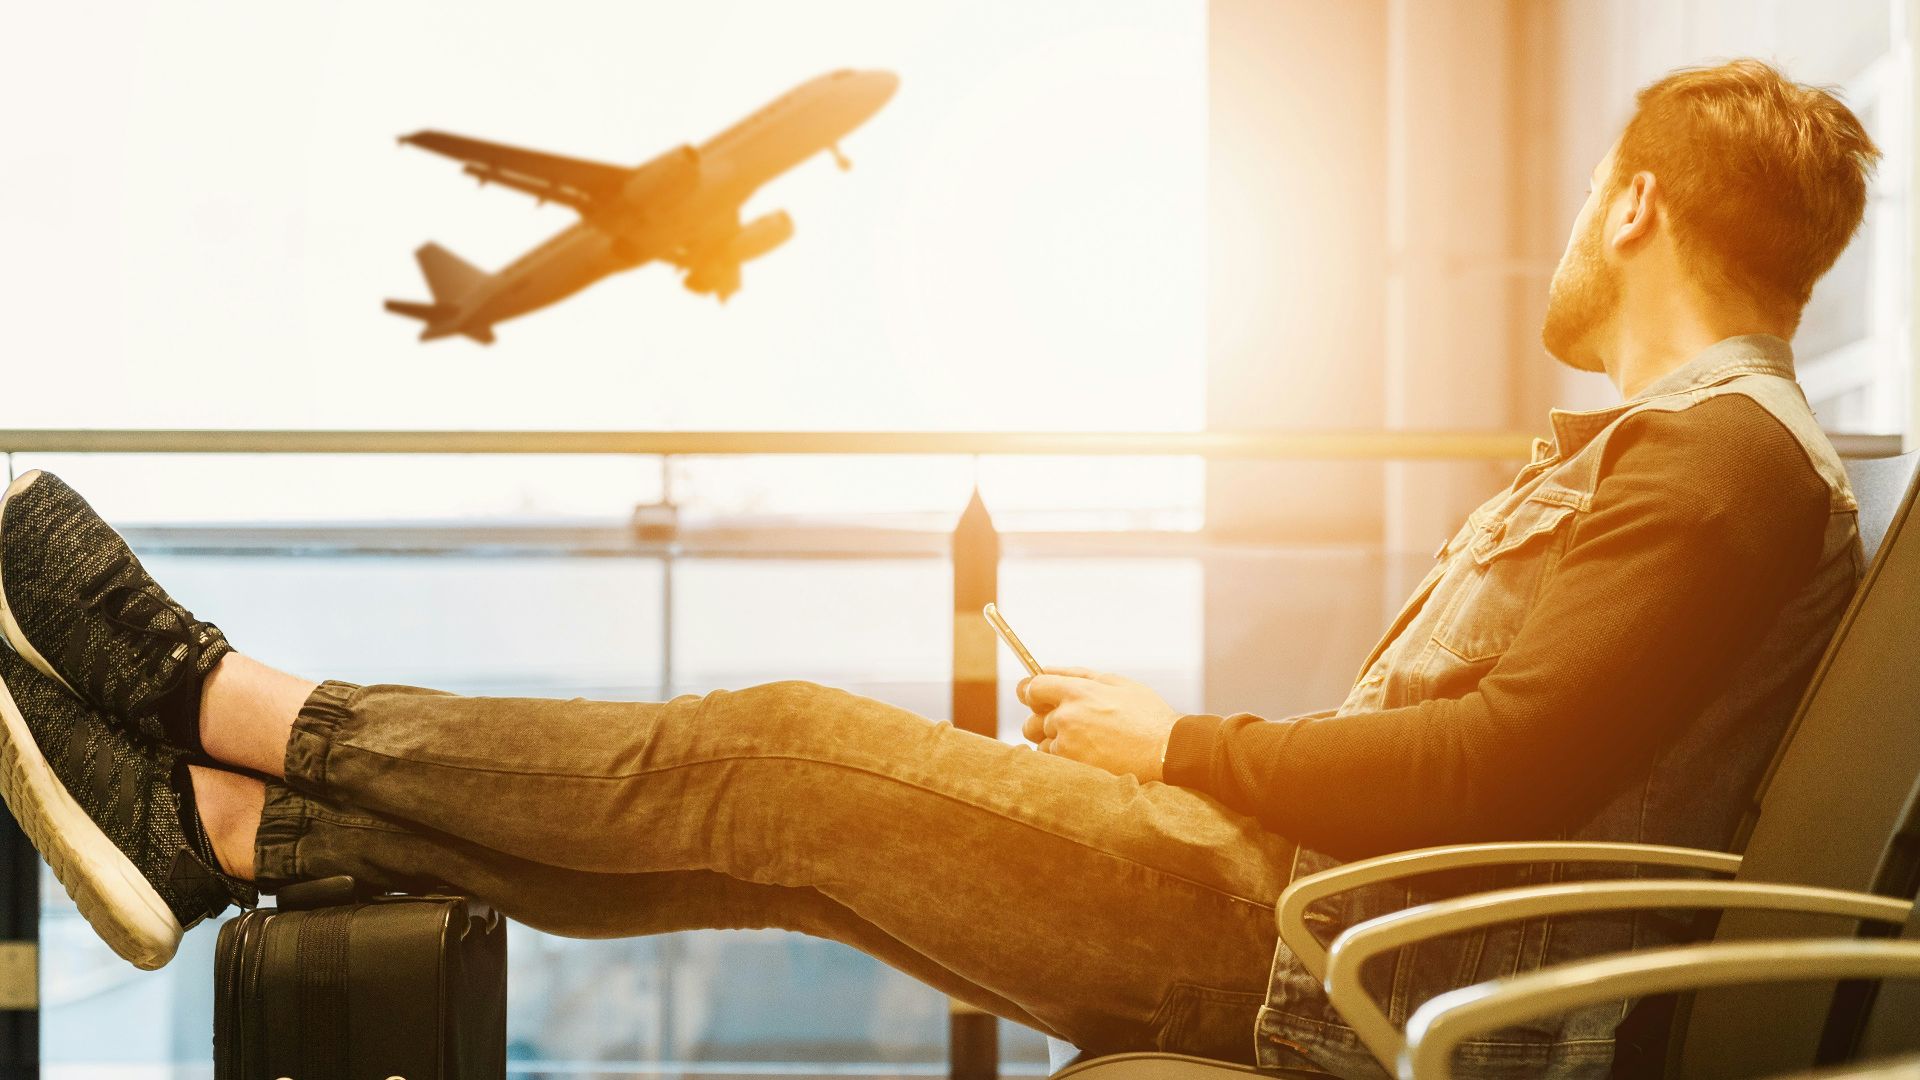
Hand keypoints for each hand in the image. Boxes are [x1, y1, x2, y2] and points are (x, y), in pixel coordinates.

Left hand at [1016, 666, 1180, 780]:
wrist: (1166, 752)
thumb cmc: (1146, 715)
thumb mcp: (1117, 683)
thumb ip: (1077, 673)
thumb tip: (1044, 668)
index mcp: (1077, 692)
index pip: (1032, 688)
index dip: (1032, 693)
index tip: (1038, 698)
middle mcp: (1067, 718)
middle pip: (1032, 720)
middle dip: (1044, 722)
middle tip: (1071, 725)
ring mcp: (1067, 746)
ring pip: (1042, 744)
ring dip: (1054, 743)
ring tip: (1086, 742)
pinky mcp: (1072, 768)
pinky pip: (1053, 762)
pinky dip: (1064, 760)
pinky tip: (1089, 756)